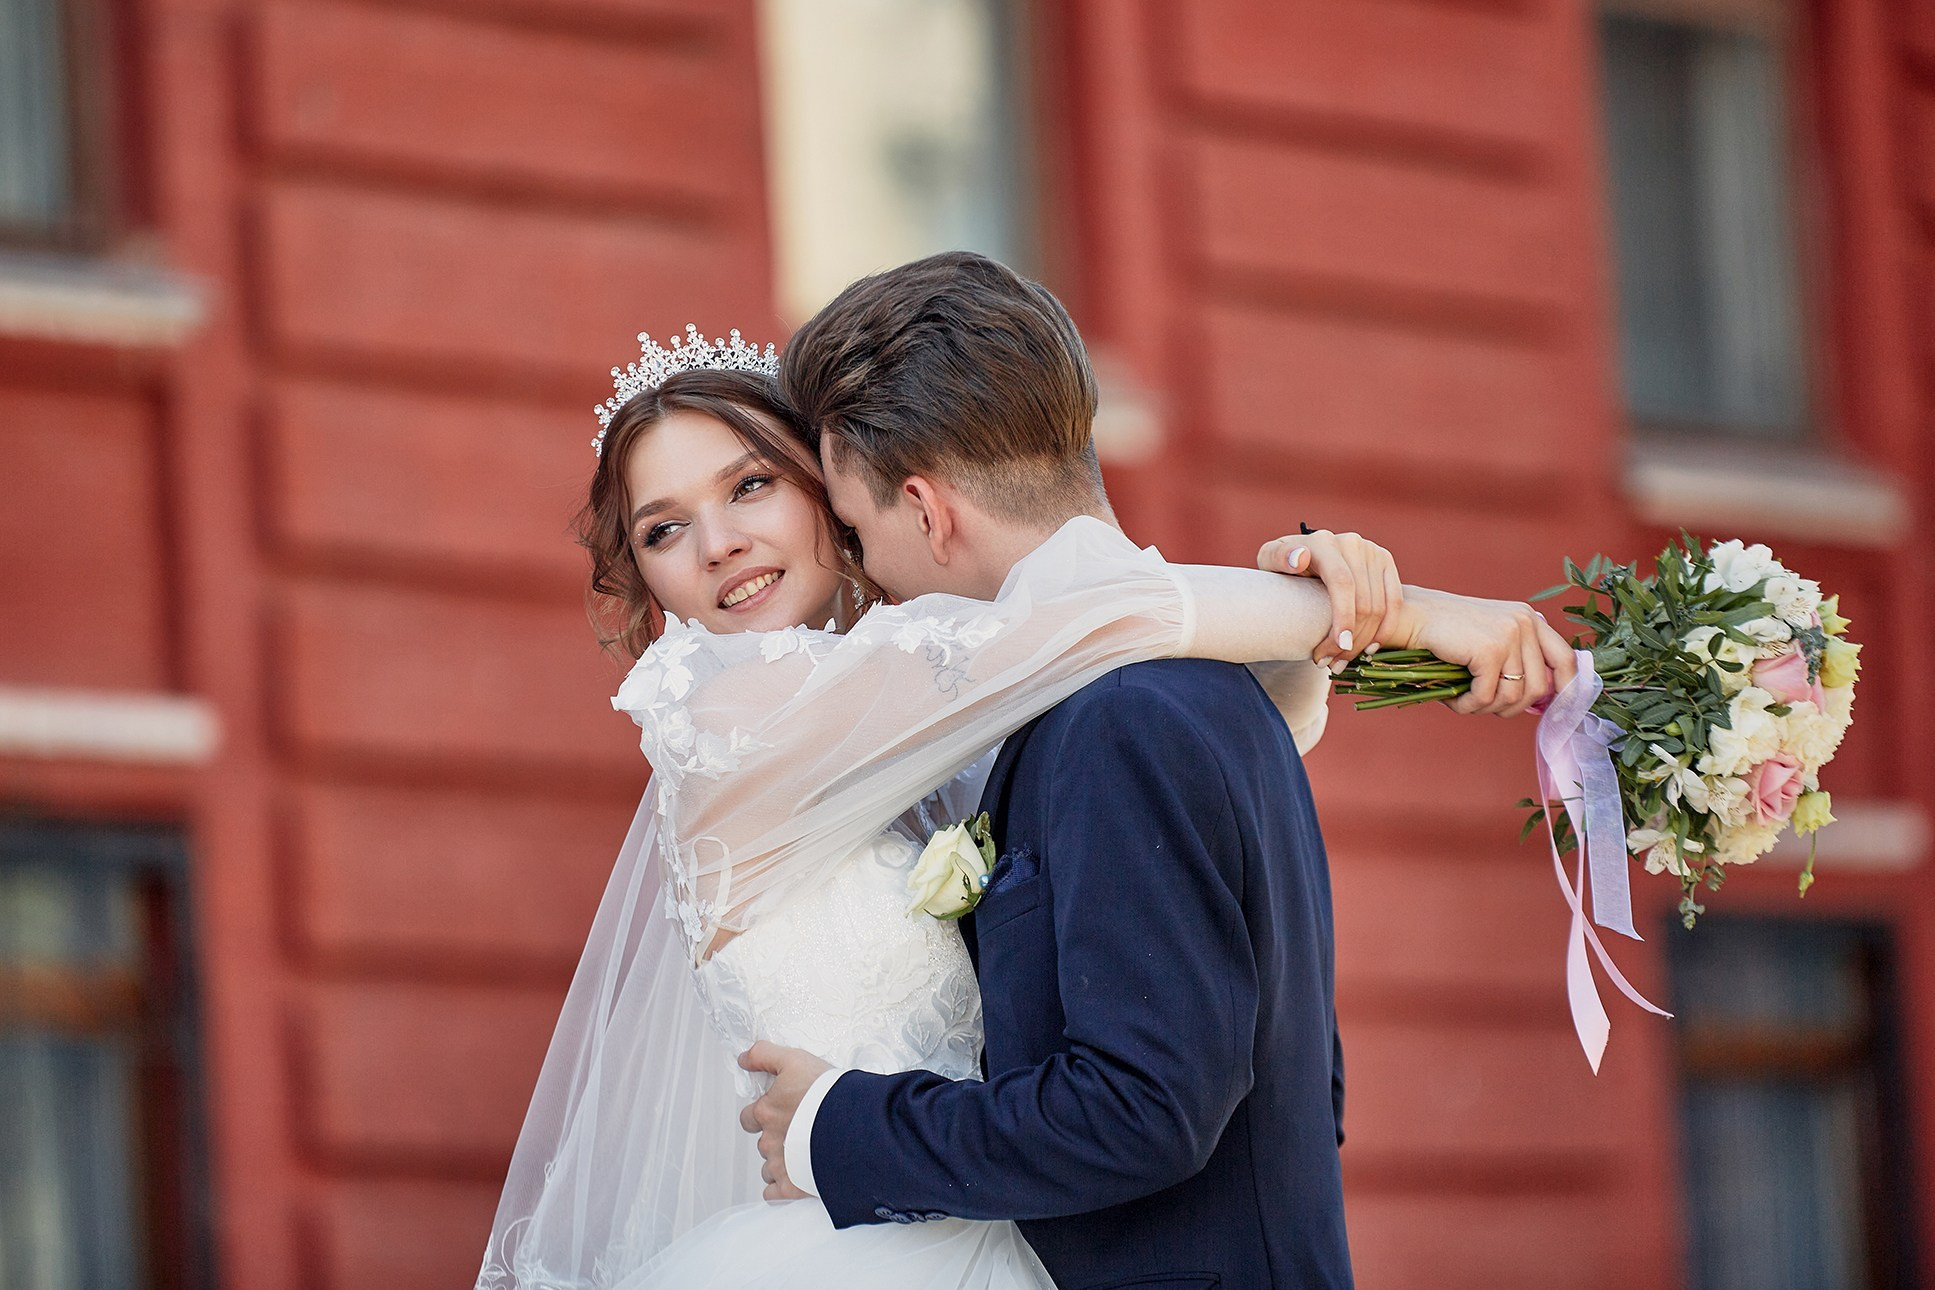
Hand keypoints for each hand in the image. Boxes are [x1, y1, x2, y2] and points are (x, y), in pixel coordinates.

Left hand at [738, 1041, 832, 1200]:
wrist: (855, 1125)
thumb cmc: (829, 1094)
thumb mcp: (795, 1061)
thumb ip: (764, 1055)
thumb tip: (743, 1058)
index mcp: (766, 1112)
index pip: (749, 1116)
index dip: (762, 1114)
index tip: (780, 1112)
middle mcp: (768, 1140)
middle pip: (762, 1143)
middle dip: (775, 1139)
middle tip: (797, 1132)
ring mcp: (779, 1166)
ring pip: (769, 1168)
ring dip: (782, 1163)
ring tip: (806, 1154)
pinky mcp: (793, 1187)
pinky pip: (774, 1194)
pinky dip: (783, 1187)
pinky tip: (799, 1177)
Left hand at [1258, 530, 1403, 670]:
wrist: (1300, 559)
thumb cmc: (1281, 567)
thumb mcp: (1268, 561)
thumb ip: (1276, 558)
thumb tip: (1301, 558)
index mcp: (1323, 542)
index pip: (1342, 583)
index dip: (1344, 617)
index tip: (1338, 647)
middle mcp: (1352, 542)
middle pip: (1363, 601)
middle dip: (1350, 639)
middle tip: (1330, 664)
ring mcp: (1372, 551)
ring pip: (1379, 607)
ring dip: (1364, 641)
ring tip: (1342, 662)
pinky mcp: (1385, 563)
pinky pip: (1395, 603)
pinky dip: (1385, 630)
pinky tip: (1369, 650)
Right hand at [1387, 586, 1576, 716]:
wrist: (1408, 616)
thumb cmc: (1443, 633)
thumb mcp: (1489, 638)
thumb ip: (1516, 659)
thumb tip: (1541, 700)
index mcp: (1529, 618)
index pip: (1565, 659)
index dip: (1565, 689)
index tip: (1551, 709)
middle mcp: (1525, 622)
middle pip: (1539, 687)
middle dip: (1511, 707)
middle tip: (1482, 705)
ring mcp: (1509, 634)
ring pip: (1513, 697)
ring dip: (1485, 708)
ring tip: (1463, 701)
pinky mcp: (1489, 650)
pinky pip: (1487, 696)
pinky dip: (1467, 706)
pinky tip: (1453, 699)